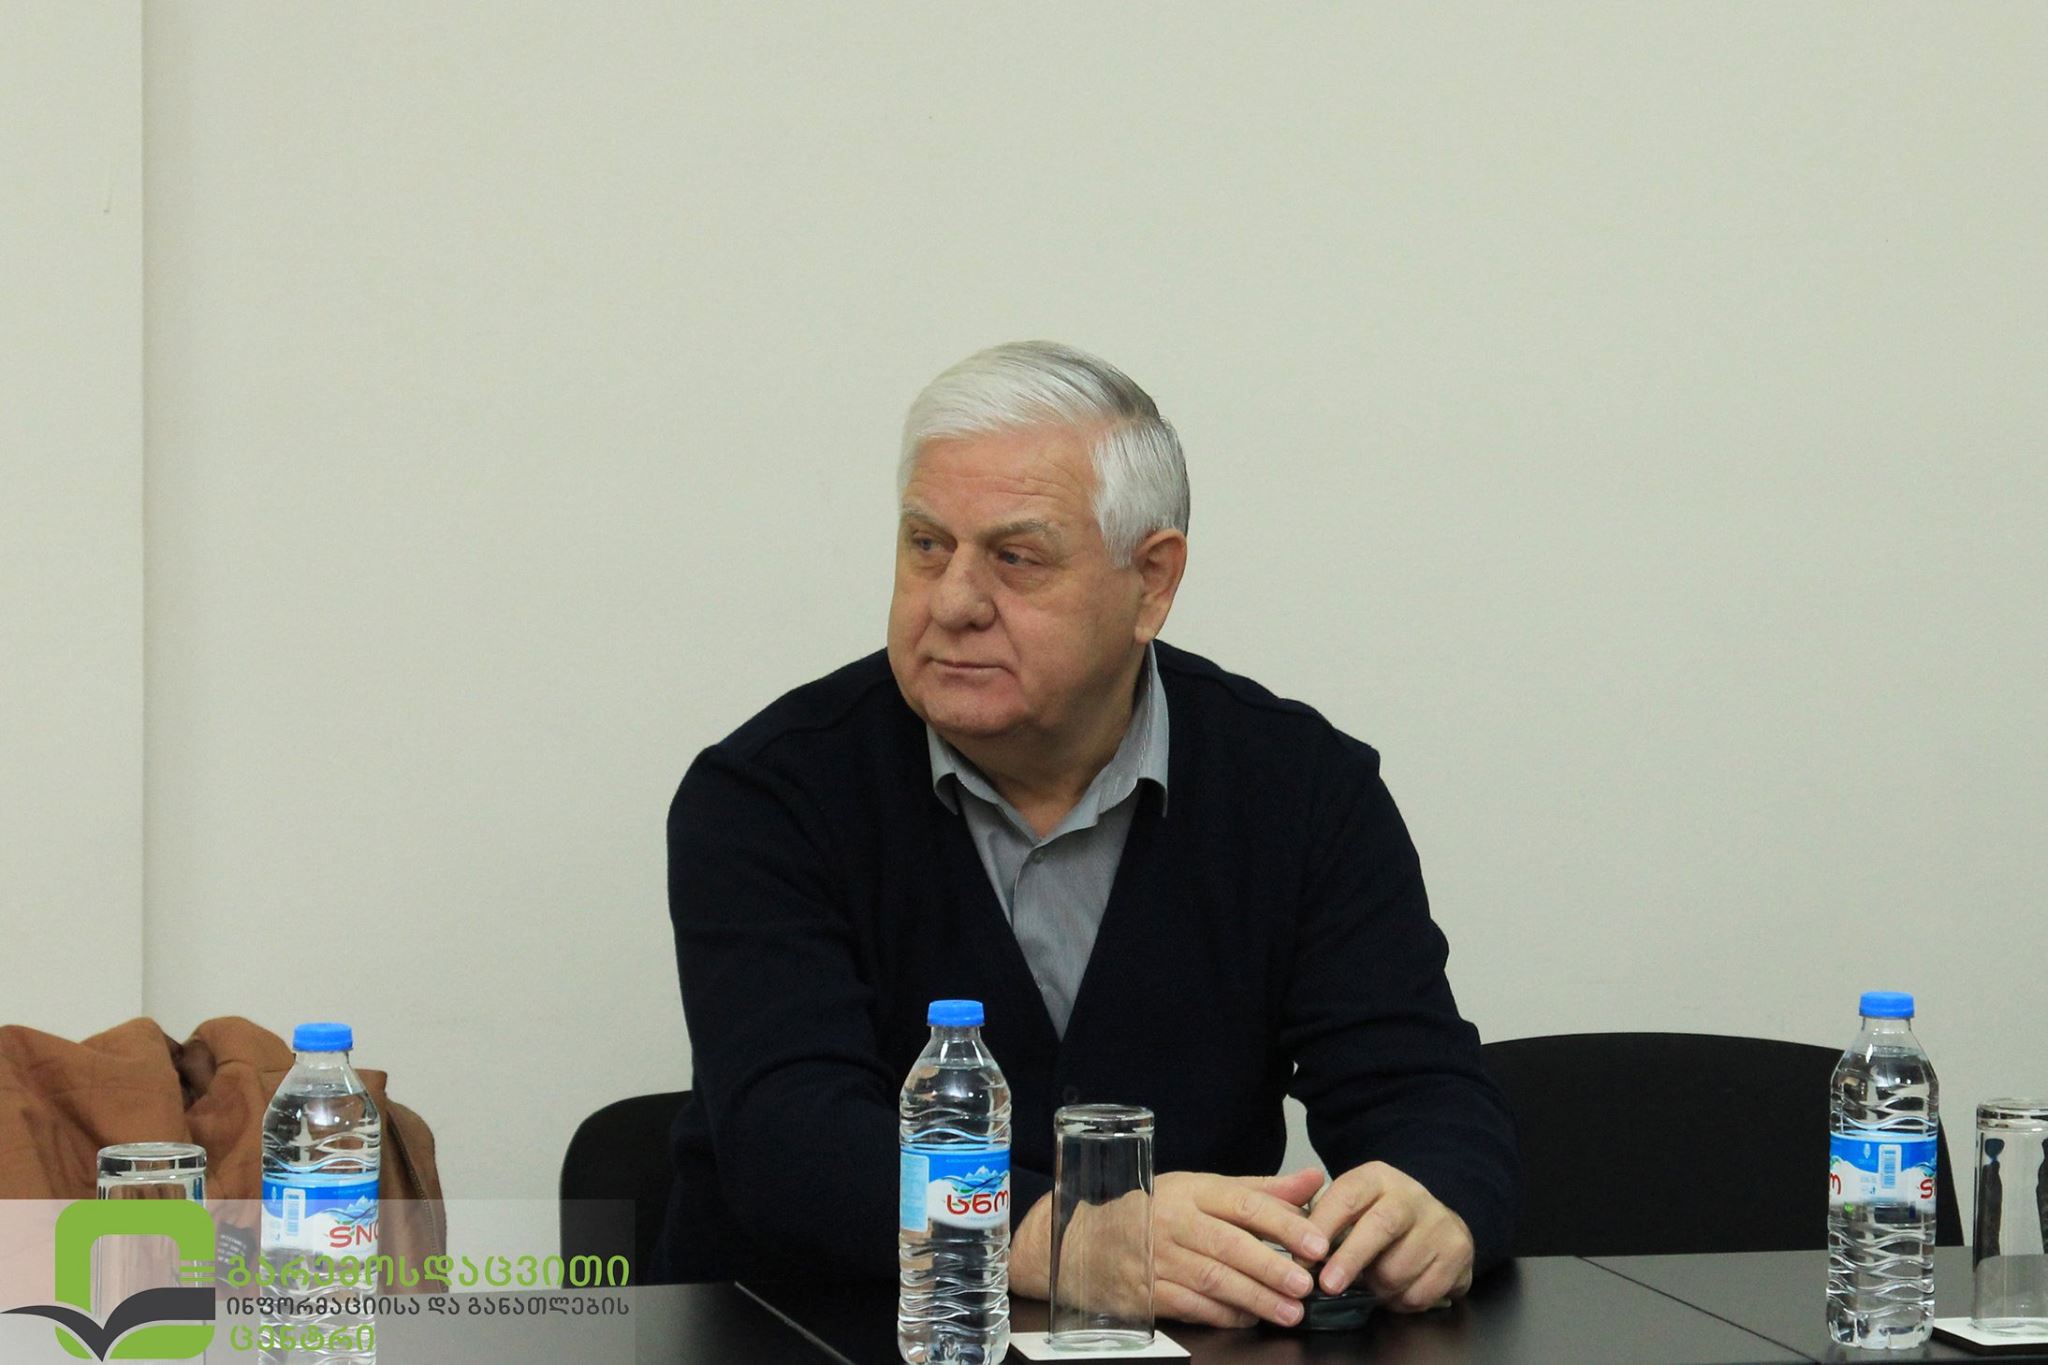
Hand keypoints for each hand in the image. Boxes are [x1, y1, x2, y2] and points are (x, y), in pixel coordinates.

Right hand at [1012, 1168, 1329, 1328]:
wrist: (1085, 1242)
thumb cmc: (1154, 1211)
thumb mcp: (1201, 1190)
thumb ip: (1260, 1191)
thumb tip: (1313, 1181)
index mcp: (1190, 1191)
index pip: (1243, 1204)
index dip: (1283, 1224)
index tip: (1317, 1243)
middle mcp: (1172, 1222)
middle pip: (1228, 1246)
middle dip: (1271, 1267)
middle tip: (1306, 1284)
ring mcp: (1156, 1259)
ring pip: (1212, 1281)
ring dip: (1255, 1298)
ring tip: (1290, 1311)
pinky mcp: (1145, 1293)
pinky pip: (1191, 1307)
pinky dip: (1223, 1315)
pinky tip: (1249, 1319)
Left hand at [1305, 1161, 1472, 1311]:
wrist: (1437, 1222)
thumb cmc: (1379, 1220)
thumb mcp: (1350, 1207)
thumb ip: (1320, 1219)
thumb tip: (1291, 1243)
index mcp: (1376, 1178)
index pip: (1347, 1196)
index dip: (1323, 1227)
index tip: (1303, 1256)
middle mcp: (1411, 1195)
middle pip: (1380, 1226)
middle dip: (1350, 1259)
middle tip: (1327, 1285)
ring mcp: (1439, 1223)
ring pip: (1399, 1268)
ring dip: (1377, 1289)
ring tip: (1371, 1285)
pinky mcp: (1458, 1253)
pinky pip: (1421, 1292)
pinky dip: (1402, 1301)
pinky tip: (1398, 1291)